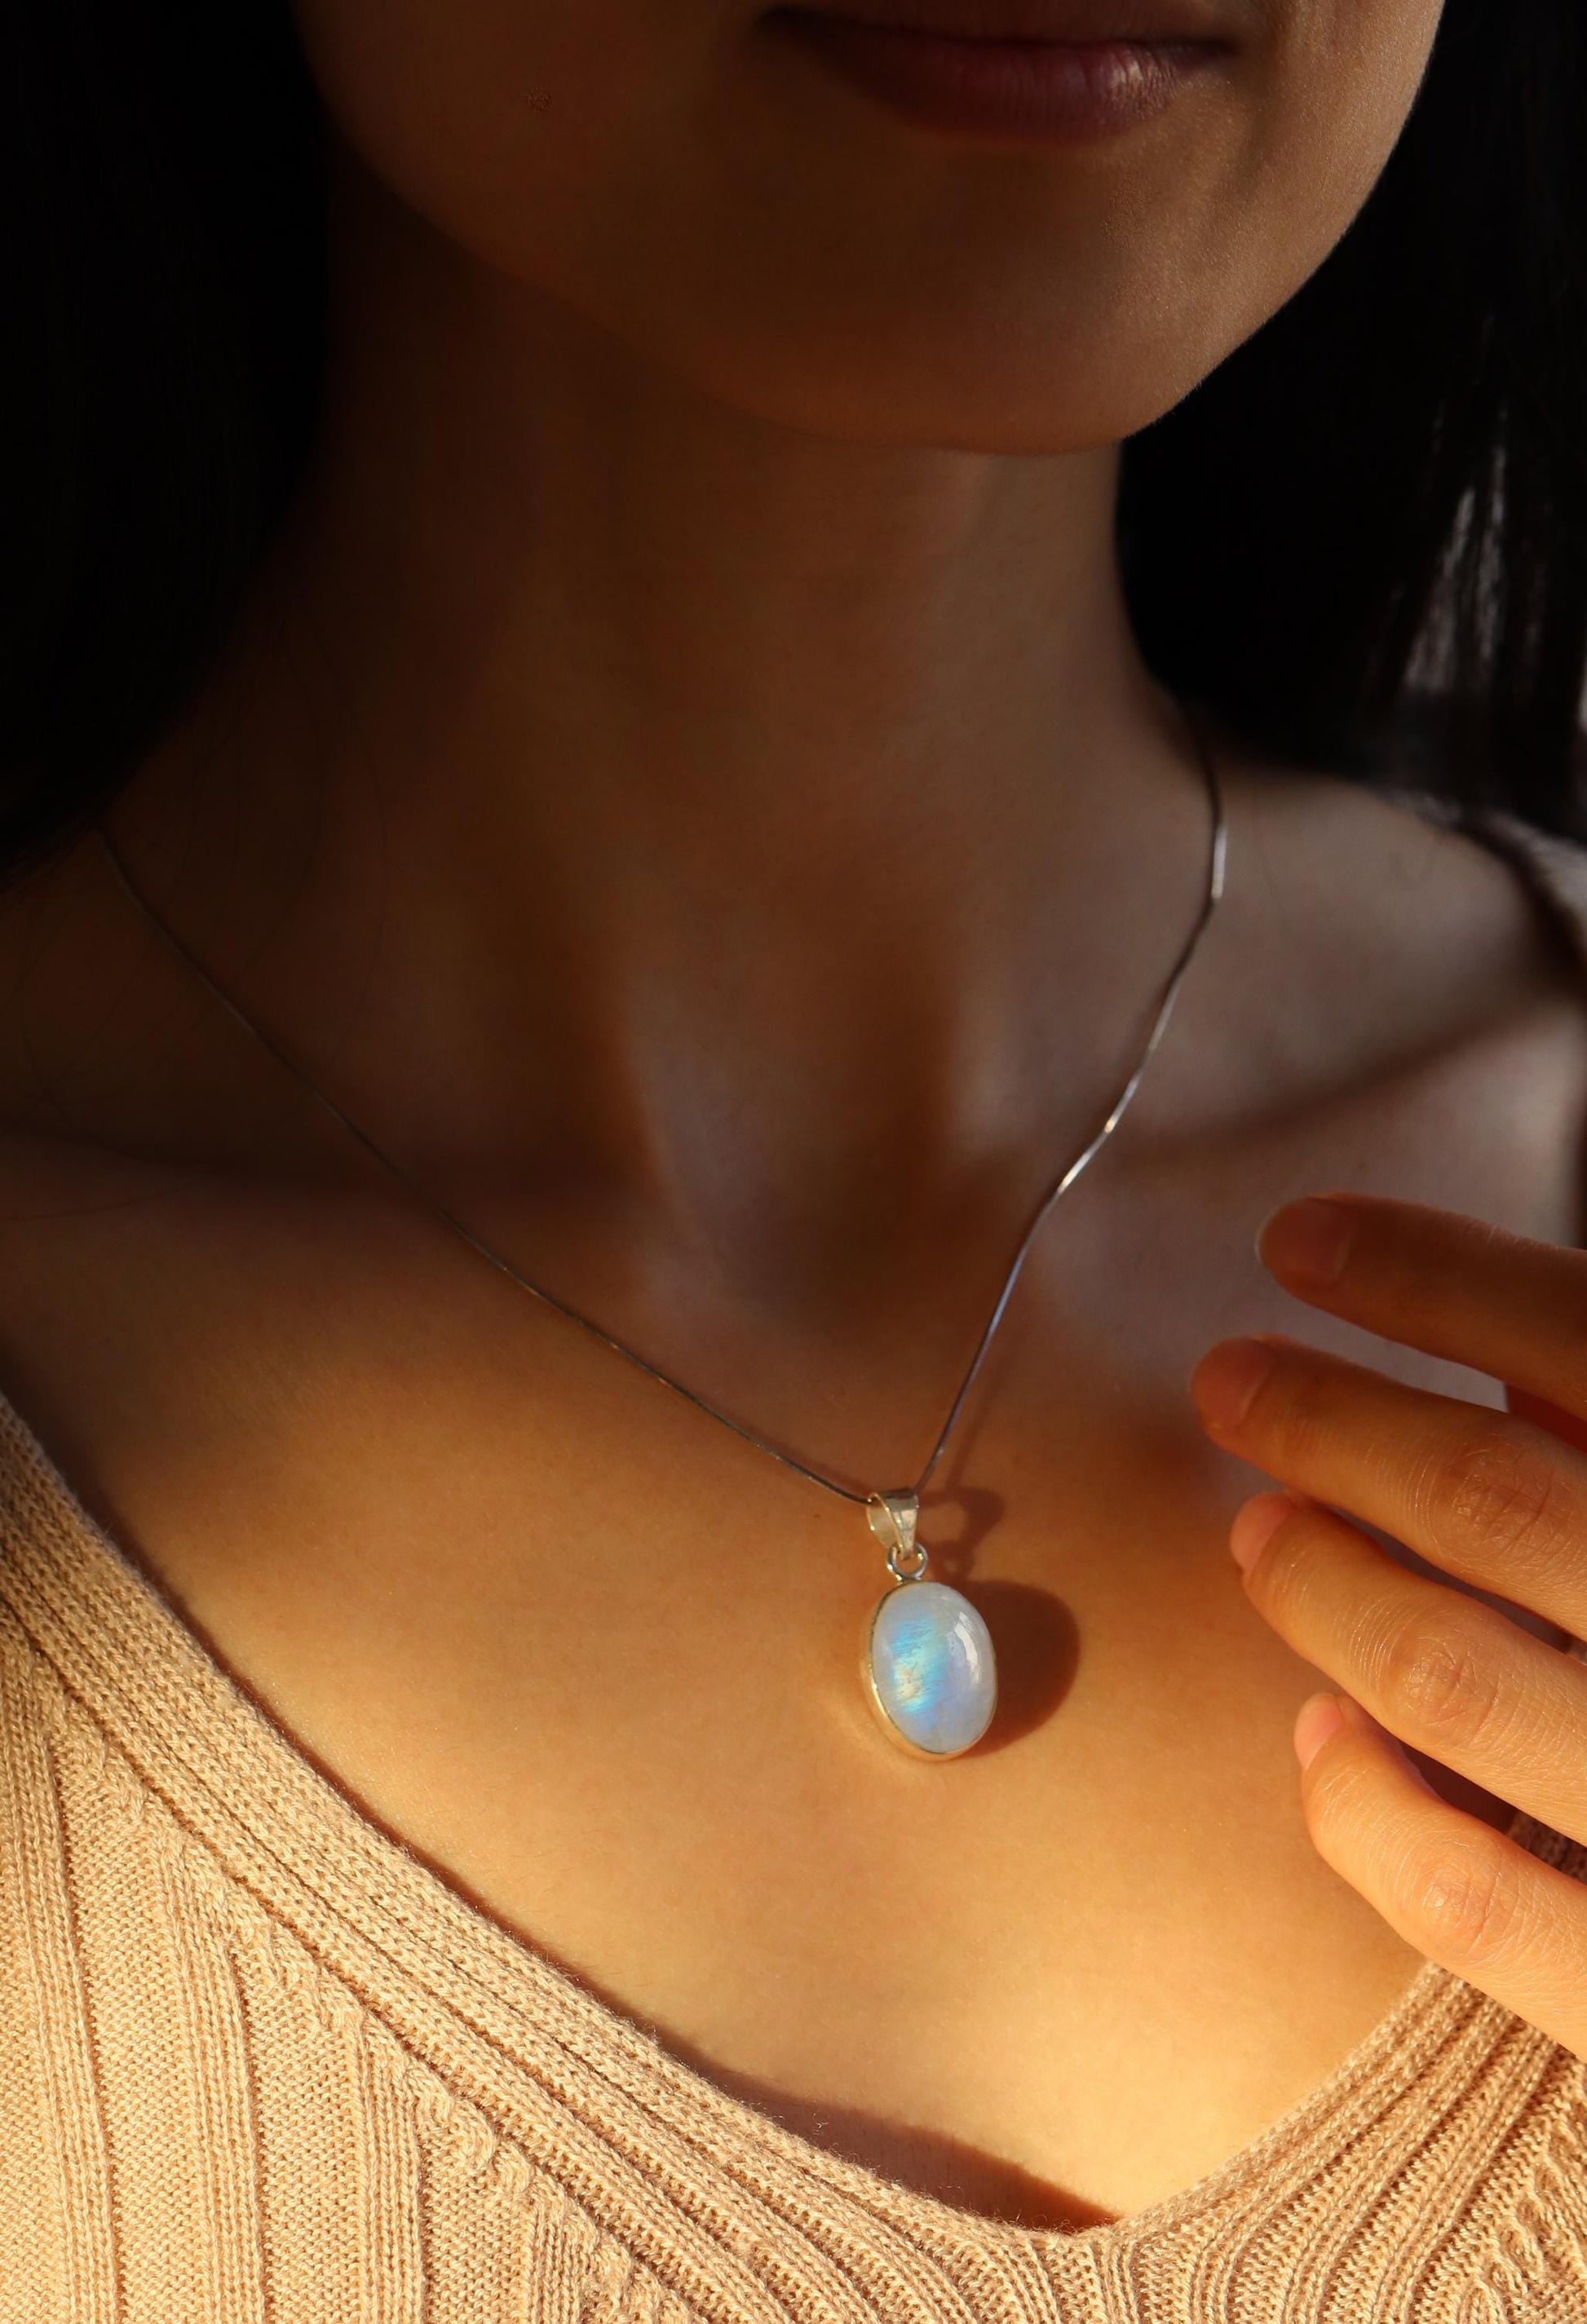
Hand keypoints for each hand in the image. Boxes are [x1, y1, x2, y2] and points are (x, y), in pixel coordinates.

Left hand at [1190, 1194, 1586, 2059]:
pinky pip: (1467, 1902)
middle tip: (1230, 1380)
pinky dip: (1364, 1809)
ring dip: (1320, 1585)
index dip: (1427, 1274)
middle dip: (1329, 1420)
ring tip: (1258, 1532)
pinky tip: (1318, 1738)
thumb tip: (1522, 1389)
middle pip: (1488, 1499)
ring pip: (1445, 1672)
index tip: (1299, 1238)